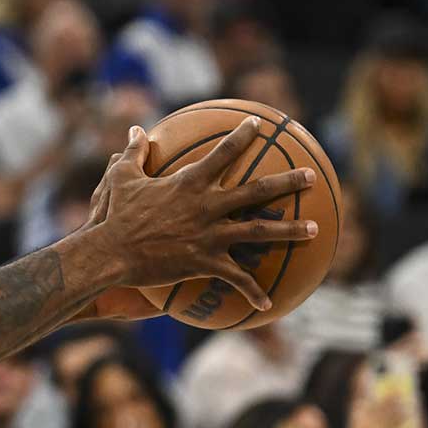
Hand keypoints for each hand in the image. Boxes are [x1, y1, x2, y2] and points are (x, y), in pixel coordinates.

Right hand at [84, 119, 317, 310]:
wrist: (112, 252)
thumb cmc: (115, 214)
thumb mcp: (121, 177)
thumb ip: (134, 153)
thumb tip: (136, 131)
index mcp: (189, 183)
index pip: (223, 152)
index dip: (243, 135)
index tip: (260, 125)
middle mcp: (207, 206)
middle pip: (257, 190)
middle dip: (288, 182)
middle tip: (312, 175)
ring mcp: (210, 235)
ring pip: (259, 231)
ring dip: (290, 231)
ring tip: (315, 229)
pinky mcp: (206, 263)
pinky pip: (236, 278)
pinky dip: (253, 291)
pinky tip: (268, 302)